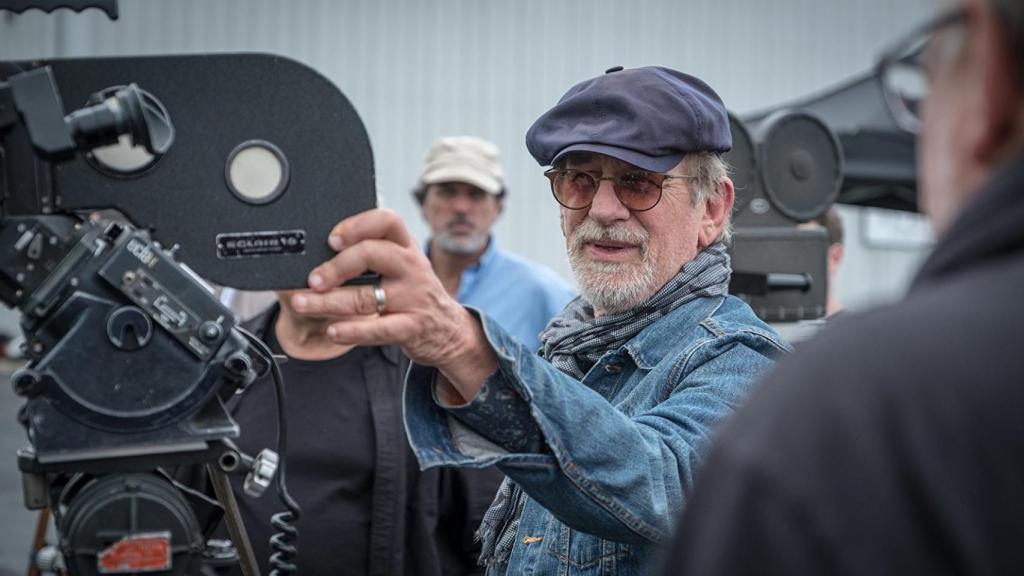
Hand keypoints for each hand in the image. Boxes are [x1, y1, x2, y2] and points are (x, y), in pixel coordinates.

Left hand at [292, 209, 495, 397]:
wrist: (449, 331)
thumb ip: (373, 254)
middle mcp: (412, 268)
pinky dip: (352, 331)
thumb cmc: (414, 294)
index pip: (386, 221)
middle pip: (372, 254)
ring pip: (365, 296)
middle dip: (336, 266)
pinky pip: (378, 329)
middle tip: (311, 279)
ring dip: (328, 301)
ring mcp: (414, 297)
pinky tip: (332, 331)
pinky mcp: (412, 327)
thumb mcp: (403, 266)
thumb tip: (321, 254)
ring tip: (302, 303)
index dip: (357, 225)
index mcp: (406, 247)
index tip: (332, 239)